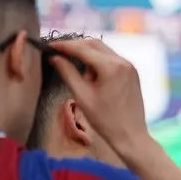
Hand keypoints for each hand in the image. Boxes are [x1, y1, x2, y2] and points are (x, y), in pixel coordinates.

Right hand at [42, 36, 153, 156]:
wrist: (130, 135)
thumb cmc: (105, 119)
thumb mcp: (82, 96)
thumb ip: (68, 73)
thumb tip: (55, 58)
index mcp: (112, 67)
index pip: (83, 48)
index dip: (64, 45)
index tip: (48, 46)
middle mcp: (123, 62)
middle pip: (94, 44)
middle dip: (75, 47)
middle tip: (58, 53)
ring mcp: (129, 66)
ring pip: (103, 51)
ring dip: (87, 56)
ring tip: (79, 76)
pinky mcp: (132, 73)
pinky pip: (111, 60)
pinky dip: (98, 62)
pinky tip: (91, 77)